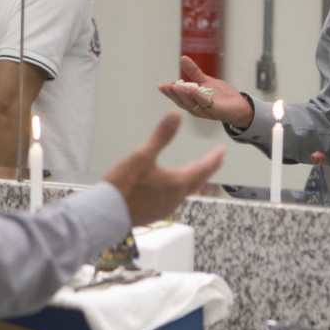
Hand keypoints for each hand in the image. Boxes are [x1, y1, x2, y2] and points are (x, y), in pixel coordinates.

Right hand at [103, 112, 224, 226]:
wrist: (107, 214)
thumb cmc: (123, 185)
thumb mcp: (142, 155)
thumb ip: (161, 135)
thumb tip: (176, 115)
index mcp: (177, 183)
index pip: (203, 168)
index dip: (214, 158)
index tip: (222, 151)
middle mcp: (176, 198)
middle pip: (197, 181)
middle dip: (207, 169)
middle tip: (215, 161)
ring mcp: (166, 208)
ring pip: (185, 191)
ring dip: (192, 180)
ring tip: (194, 172)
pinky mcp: (155, 214)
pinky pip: (172, 199)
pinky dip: (177, 189)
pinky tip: (169, 188)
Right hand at [157, 56, 253, 128]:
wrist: (240, 105)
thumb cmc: (222, 97)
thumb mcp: (205, 81)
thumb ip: (193, 72)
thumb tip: (183, 58)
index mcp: (192, 102)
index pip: (178, 98)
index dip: (169, 93)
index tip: (161, 85)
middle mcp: (197, 109)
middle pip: (182, 102)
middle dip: (173, 94)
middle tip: (166, 85)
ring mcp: (206, 111)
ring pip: (192, 103)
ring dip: (184, 95)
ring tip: (176, 86)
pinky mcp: (217, 111)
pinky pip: (206, 103)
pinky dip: (198, 96)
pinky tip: (193, 88)